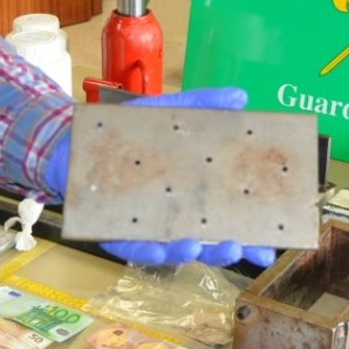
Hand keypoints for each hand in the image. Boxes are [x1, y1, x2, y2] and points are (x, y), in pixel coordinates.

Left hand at [44, 87, 276, 267]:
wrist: (75, 140)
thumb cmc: (127, 131)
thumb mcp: (169, 112)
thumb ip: (203, 105)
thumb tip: (240, 96)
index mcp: (192, 194)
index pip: (228, 220)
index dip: (252, 236)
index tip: (272, 245)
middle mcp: (173, 216)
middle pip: (205, 242)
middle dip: (226, 250)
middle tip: (244, 248)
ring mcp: (145, 227)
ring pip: (172, 249)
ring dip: (190, 252)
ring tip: (201, 248)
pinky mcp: (115, 233)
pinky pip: (133, 247)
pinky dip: (148, 251)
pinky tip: (162, 250)